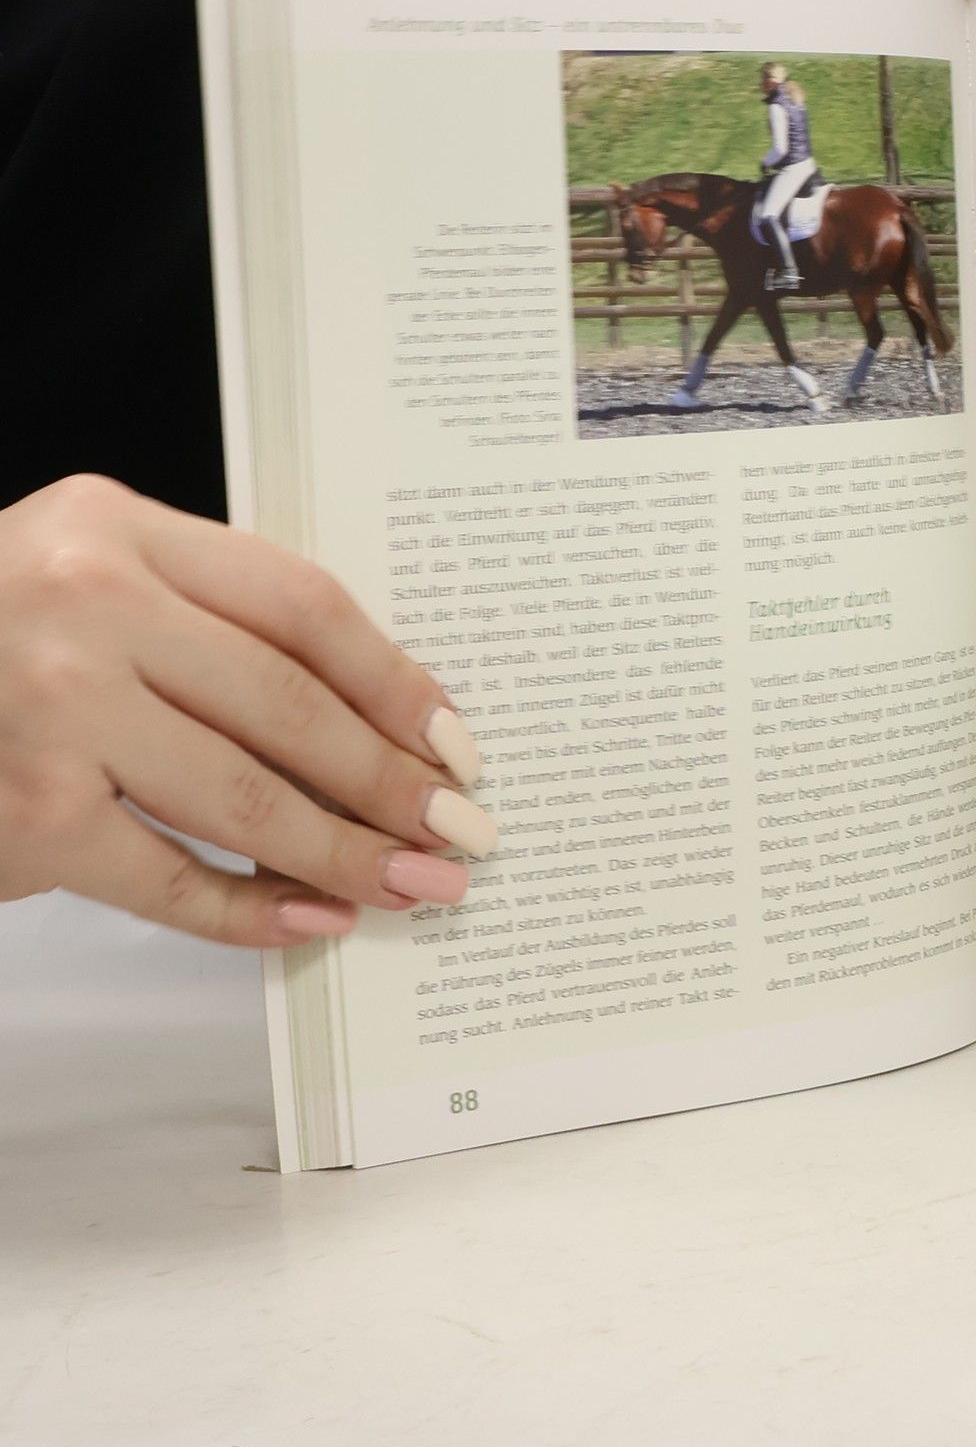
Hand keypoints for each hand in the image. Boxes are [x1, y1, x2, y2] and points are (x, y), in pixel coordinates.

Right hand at [0, 476, 494, 946]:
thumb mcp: (94, 574)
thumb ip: (211, 616)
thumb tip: (381, 715)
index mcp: (117, 526)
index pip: (303, 605)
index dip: (396, 680)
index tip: (457, 741)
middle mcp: (84, 607)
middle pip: (289, 705)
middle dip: (391, 780)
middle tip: (461, 830)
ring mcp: (51, 713)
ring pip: (244, 797)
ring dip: (344, 852)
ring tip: (412, 883)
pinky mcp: (28, 815)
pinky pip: (168, 878)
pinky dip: (250, 909)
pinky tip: (313, 919)